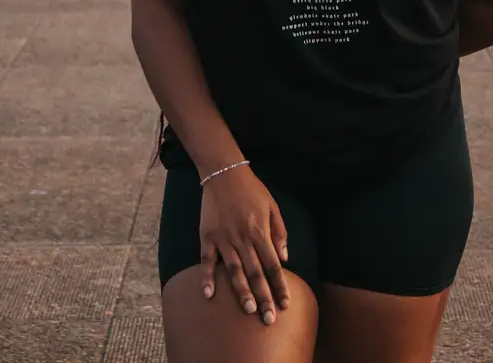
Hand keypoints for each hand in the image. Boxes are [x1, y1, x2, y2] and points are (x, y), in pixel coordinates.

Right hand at [199, 165, 289, 324]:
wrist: (224, 172)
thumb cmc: (252, 190)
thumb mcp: (273, 206)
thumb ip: (280, 232)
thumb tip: (285, 259)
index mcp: (260, 231)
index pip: (273, 265)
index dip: (280, 286)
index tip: (285, 305)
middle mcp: (243, 238)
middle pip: (256, 273)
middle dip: (264, 297)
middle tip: (268, 320)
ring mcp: (224, 238)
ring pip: (234, 271)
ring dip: (242, 292)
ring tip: (249, 311)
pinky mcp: (208, 236)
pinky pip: (206, 260)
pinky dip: (207, 278)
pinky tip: (209, 295)